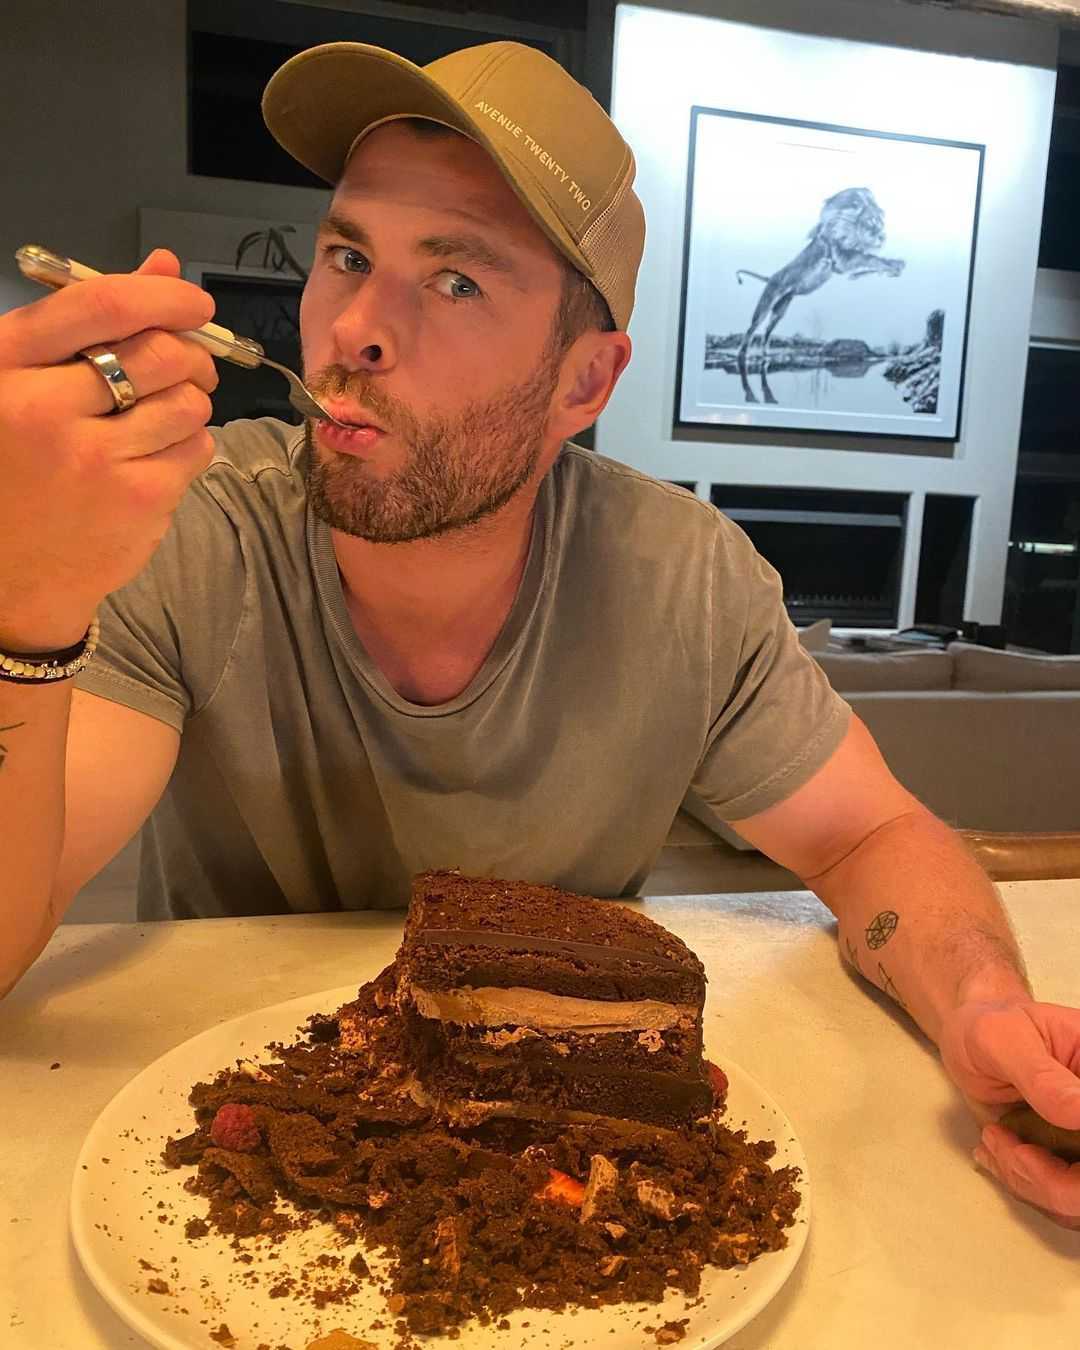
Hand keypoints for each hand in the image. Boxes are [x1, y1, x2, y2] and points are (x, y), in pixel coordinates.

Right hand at [0, 249, 218, 649]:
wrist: (10, 572)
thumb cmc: (16, 463)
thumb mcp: (25, 380)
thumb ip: (92, 322)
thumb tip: (166, 266)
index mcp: (7, 365)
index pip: (102, 304)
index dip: (164, 296)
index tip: (193, 302)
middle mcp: (44, 409)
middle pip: (161, 353)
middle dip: (190, 356)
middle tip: (188, 369)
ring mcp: (94, 459)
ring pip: (189, 403)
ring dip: (189, 405)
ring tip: (159, 421)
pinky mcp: (137, 500)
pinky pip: (198, 449)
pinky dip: (190, 447)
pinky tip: (156, 458)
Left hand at [939, 998, 1079, 1227]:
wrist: (971, 1041)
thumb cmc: (987, 1028)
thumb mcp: (1002, 1039)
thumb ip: (1041, 1076)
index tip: (1042, 1144)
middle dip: (1056, 1182)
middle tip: (1009, 1149)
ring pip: (1079, 1197)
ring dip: (1033, 1183)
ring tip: (994, 1141)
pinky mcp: (1070, 1160)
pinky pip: (1062, 1199)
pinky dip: (1025, 1185)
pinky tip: (996, 1153)